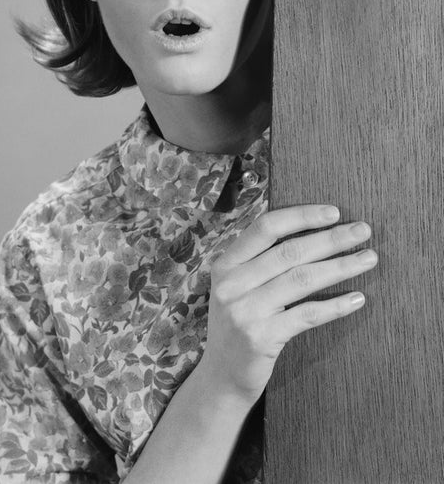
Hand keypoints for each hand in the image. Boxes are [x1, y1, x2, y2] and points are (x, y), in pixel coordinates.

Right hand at [197, 205, 376, 403]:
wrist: (222, 376)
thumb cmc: (239, 323)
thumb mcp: (237, 286)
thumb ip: (260, 260)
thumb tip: (310, 231)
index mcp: (226, 263)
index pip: (266, 227)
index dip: (301, 216)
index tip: (333, 212)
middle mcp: (232, 283)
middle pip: (290, 251)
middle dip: (331, 238)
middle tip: (362, 230)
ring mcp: (245, 311)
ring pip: (302, 279)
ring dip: (340, 267)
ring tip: (368, 259)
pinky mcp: (261, 337)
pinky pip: (306, 315)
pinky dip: (335, 305)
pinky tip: (357, 298)